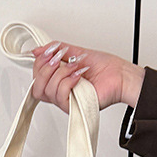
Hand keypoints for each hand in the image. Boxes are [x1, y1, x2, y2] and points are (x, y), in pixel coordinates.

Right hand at [30, 40, 144, 113]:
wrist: (120, 75)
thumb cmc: (105, 68)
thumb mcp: (75, 51)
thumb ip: (55, 50)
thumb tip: (37, 50)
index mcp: (58, 80)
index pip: (36, 77)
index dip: (39, 63)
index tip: (50, 52)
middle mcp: (60, 92)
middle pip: (37, 87)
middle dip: (46, 69)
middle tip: (59, 59)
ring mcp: (67, 100)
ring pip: (48, 91)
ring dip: (61, 74)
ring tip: (75, 66)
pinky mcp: (74, 107)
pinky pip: (60, 97)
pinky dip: (68, 82)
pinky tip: (78, 75)